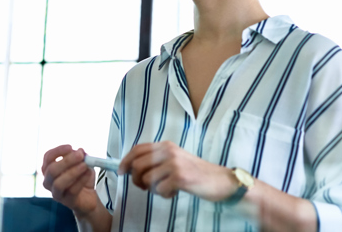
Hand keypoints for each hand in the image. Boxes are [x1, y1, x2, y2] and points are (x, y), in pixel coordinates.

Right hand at [41, 146, 99, 216]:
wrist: (89, 197)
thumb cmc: (81, 177)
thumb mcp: (81, 163)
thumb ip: (80, 156)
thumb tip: (80, 151)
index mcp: (49, 168)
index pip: (48, 157)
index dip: (58, 151)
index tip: (70, 147)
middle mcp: (48, 181)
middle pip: (52, 170)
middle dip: (67, 161)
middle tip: (80, 155)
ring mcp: (56, 193)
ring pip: (59, 183)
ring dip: (73, 172)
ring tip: (85, 165)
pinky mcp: (67, 202)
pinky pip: (72, 191)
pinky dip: (81, 180)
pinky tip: (88, 173)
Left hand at [120, 141, 236, 201]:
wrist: (221, 181)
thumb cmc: (196, 173)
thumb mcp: (175, 159)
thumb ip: (157, 160)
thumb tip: (132, 167)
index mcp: (166, 145)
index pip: (137, 149)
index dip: (125, 160)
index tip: (120, 171)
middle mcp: (168, 151)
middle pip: (137, 165)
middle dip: (136, 179)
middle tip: (145, 187)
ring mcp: (174, 164)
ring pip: (146, 179)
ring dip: (152, 189)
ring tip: (165, 189)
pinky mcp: (180, 178)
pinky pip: (159, 190)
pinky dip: (164, 195)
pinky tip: (174, 193)